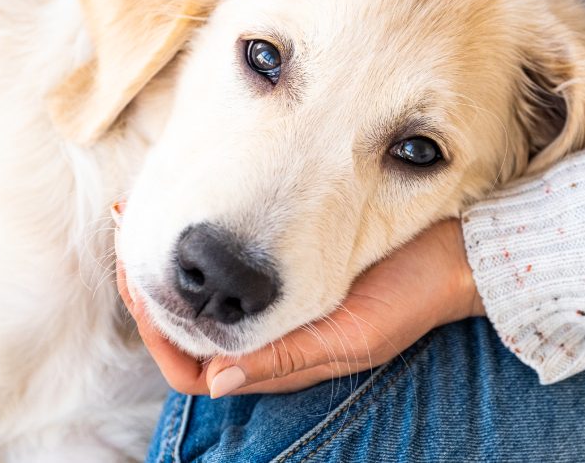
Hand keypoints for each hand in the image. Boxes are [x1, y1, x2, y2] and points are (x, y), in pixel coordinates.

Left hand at [115, 214, 483, 396]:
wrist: (456, 251)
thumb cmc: (413, 291)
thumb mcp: (357, 331)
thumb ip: (289, 357)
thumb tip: (217, 378)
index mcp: (280, 359)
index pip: (192, 369)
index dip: (158, 334)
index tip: (141, 283)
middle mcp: (268, 333)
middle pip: (184, 329)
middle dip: (149, 288)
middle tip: (127, 231)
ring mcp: (274, 301)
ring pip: (200, 295)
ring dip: (168, 262)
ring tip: (142, 213)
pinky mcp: (285, 267)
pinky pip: (226, 266)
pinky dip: (199, 242)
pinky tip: (189, 206)